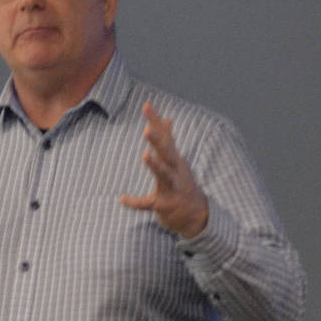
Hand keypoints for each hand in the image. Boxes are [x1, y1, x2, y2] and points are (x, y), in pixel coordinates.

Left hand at [119, 101, 208, 237]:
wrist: (197, 215)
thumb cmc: (183, 183)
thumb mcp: (177, 160)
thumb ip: (169, 140)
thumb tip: (166, 119)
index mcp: (175, 159)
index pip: (165, 136)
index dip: (155, 121)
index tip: (146, 105)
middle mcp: (176, 171)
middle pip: (167, 153)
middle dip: (158, 141)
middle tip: (147, 129)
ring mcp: (172, 188)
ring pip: (164, 175)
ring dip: (156, 166)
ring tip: (146, 155)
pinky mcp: (165, 205)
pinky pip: (148, 204)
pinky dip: (135, 202)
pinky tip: (122, 199)